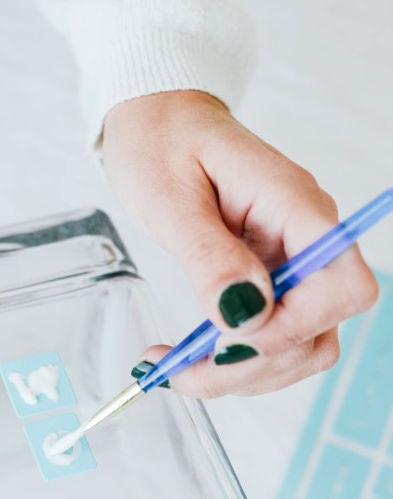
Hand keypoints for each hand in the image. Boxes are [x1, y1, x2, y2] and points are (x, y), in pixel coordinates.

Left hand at [103, 91, 378, 396]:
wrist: (155, 124)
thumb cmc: (162, 144)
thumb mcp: (170, 198)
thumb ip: (208, 256)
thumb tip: (242, 315)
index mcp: (295, 205)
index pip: (342, 286)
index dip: (291, 327)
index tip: (224, 334)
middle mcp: (307, 240)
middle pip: (320, 332)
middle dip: (253, 364)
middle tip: (182, 368)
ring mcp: (293, 265)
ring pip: (300, 349)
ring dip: (242, 374)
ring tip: (177, 366)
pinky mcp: (272, 284)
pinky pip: (272, 342)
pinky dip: (233, 364)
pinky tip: (187, 356)